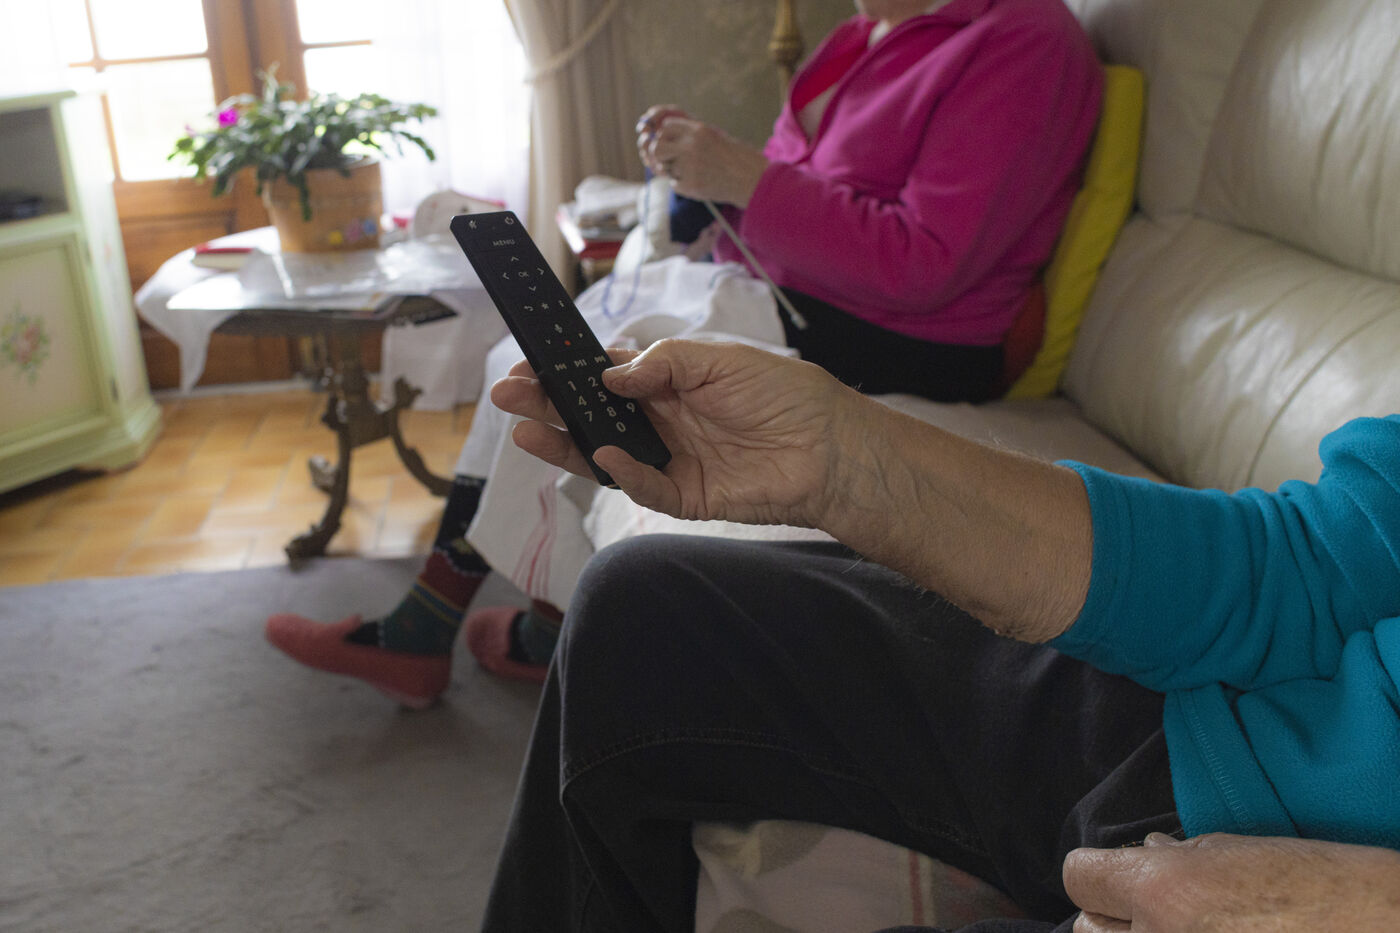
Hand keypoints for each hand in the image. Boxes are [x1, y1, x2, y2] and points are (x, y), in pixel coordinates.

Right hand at [490, 340, 853, 528]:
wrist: (830, 446)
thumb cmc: (783, 394)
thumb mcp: (719, 359)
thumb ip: (662, 365)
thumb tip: (609, 376)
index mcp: (667, 383)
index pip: (603, 377)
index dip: (566, 372)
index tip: (529, 364)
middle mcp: (662, 421)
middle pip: (592, 416)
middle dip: (549, 406)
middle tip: (508, 396)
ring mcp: (670, 460)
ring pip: (604, 455)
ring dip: (565, 444)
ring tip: (527, 431)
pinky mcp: (686, 496)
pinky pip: (643, 487)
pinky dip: (621, 473)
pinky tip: (602, 454)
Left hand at [635, 106, 768, 205]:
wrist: (753, 179)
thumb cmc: (736, 158)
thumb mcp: (714, 137)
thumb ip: (690, 135)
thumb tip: (663, 136)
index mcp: (698, 130)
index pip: (667, 127)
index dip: (665, 136)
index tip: (671, 144)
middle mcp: (691, 146)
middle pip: (657, 147)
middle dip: (660, 155)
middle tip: (671, 161)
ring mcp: (690, 166)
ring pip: (665, 168)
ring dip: (673, 171)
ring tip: (692, 172)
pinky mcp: (692, 185)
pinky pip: (675, 184)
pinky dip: (683, 185)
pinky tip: (700, 182)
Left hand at [1063, 832, 1399, 931]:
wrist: (1384, 930)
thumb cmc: (1321, 888)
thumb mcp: (1237, 852)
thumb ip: (1176, 859)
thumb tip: (1144, 854)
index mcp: (1162, 890)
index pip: (1078, 876)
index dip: (1103, 872)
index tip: (1124, 875)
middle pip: (1086, 931)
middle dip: (1117, 918)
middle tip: (1163, 915)